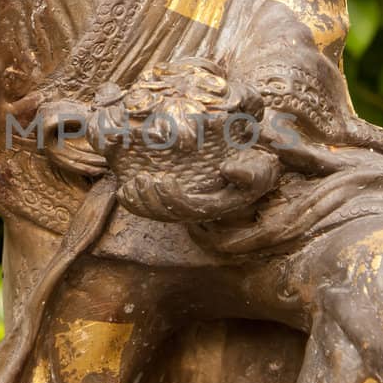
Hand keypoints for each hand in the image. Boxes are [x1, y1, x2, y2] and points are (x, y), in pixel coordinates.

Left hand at [118, 148, 278, 224]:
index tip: (163, 179)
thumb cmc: (255, 169)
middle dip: (151, 201)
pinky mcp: (172, 197)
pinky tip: (122, 190)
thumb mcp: (259, 171)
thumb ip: (248, 174)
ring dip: (140, 202)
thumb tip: (227, 170)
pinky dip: (134, 202)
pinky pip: (149, 208)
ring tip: (129, 185)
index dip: (172, 200)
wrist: (251, 167)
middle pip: (167, 215)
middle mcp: (196, 210)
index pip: (188, 210)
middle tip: (141, 180)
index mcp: (213, 206)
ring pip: (155, 214)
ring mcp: (182, 205)